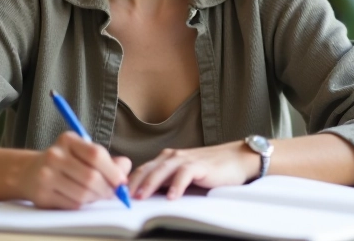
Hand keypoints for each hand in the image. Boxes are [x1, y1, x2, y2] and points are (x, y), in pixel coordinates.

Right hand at [19, 131, 131, 208]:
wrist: (30, 172)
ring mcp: (46, 175)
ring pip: (83, 194)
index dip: (113, 170)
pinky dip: (83, 204)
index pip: (96, 154)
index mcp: (68, 140)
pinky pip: (72, 204)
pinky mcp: (42, 194)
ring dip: (96, 198)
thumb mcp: (83, 152)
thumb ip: (107, 159)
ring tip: (97, 195)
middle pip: (91, 177)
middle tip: (112, 193)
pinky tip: (82, 198)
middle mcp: (55, 155)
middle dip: (107, 189)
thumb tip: (125, 168)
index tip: (121, 181)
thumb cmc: (65, 162)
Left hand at [128, 141, 259, 199]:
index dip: (128, 182)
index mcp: (166, 159)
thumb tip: (145, 196)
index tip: (116, 195)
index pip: (141, 170)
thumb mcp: (182, 176)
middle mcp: (172, 156)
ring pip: (162, 170)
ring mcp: (186, 159)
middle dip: (133, 183)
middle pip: (147, 169)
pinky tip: (171, 197)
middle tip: (121, 197)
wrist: (236, 159)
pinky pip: (185, 174)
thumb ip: (166, 182)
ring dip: (150, 184)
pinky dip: (177, 185)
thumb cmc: (209, 170)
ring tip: (140, 197)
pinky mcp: (200, 165)